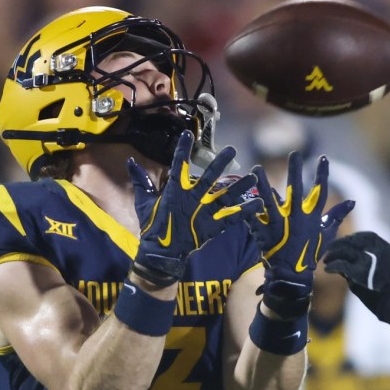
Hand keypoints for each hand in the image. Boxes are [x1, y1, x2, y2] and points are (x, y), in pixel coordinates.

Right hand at [130, 132, 260, 286]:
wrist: (160, 255)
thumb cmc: (153, 227)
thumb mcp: (144, 202)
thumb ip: (141, 181)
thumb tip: (131, 161)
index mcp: (175, 191)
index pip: (179, 165)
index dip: (183, 149)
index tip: (188, 134)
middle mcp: (191, 199)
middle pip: (209, 177)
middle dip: (220, 163)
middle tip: (232, 149)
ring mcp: (203, 213)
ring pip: (225, 196)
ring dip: (240, 186)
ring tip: (253, 176)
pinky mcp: (212, 227)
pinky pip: (232, 218)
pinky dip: (246, 211)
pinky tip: (259, 204)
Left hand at [246, 152, 354, 318]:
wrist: (292, 276)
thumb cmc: (310, 253)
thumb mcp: (326, 234)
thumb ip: (336, 216)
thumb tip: (352, 201)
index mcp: (312, 217)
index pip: (320, 191)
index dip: (322, 174)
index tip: (323, 158)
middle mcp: (296, 218)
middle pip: (296, 189)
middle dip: (295, 170)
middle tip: (294, 153)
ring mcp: (279, 225)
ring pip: (270, 200)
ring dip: (263, 183)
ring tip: (257, 169)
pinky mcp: (264, 233)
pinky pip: (253, 218)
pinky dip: (246, 208)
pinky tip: (240, 196)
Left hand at [322, 231, 389, 325]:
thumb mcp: (388, 270)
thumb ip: (371, 263)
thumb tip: (351, 261)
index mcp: (387, 248)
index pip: (367, 236)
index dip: (353, 238)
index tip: (345, 241)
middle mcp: (378, 250)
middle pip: (354, 241)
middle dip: (340, 243)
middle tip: (330, 248)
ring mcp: (369, 259)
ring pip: (346, 250)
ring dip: (333, 254)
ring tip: (326, 259)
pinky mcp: (360, 271)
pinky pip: (342, 265)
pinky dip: (333, 266)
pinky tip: (327, 269)